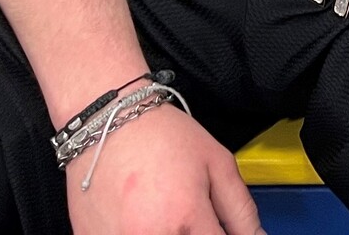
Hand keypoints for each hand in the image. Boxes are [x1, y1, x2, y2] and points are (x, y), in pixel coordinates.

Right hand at [66, 103, 264, 234]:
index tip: (223, 229)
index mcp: (185, 219)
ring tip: (168, 213)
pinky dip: (140, 232)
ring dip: (172, 233)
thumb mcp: (218, 164)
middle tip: (197, 218)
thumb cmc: (163, 138)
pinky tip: (143, 216)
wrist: (107, 124)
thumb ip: (241, 210)